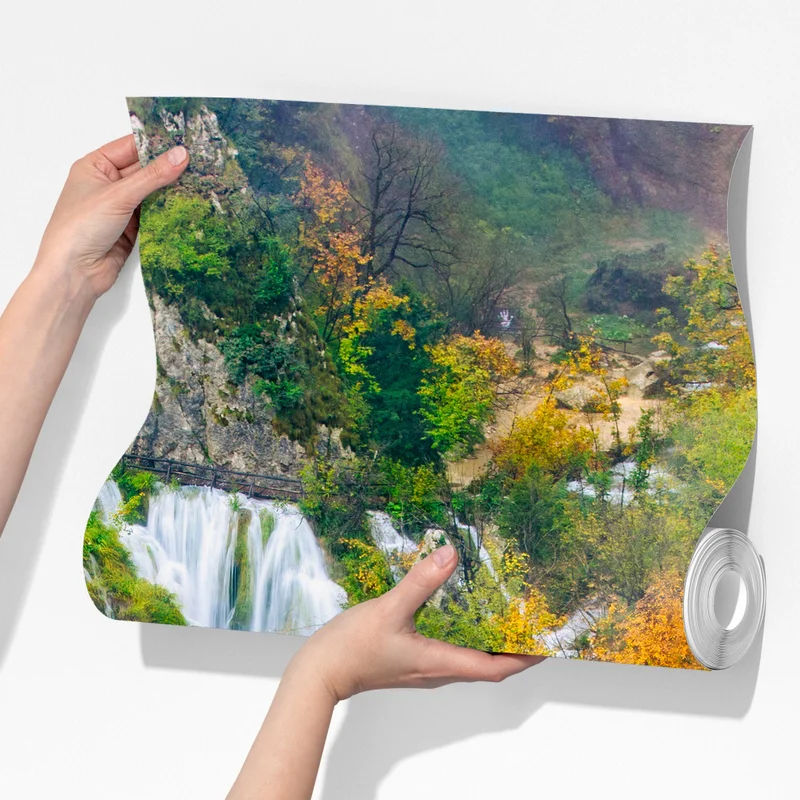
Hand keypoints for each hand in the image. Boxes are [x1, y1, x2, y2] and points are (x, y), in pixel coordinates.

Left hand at [33, 134, 188, 300]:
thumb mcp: (119, 195)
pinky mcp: (132, 228)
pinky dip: (169, 212)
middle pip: (144, 170)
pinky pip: (155, 215)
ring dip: (171, 192)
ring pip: (152, 194)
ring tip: (200, 182)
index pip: (131, 147)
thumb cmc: (81, 227)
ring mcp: (120, 207)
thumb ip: (153, 176)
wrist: (74, 272)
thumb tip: (181, 155)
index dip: (157, 144)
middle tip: (199, 163)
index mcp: (95, 166)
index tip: (185, 142)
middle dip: (168, 169)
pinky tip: (188, 206)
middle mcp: (108, 184)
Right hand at [290, 545, 543, 702]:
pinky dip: (467, 637)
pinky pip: (451, 652)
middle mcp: (437, 670)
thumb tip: (450, 555)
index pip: (495, 668)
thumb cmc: (352, 648)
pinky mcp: (412, 661)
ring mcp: (424, 668)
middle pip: (488, 665)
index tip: (547, 644)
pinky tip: (462, 615)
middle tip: (532, 625)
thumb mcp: (389, 609)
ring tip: (506, 617)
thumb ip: (421, 582)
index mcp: (439, 663)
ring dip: (491, 643)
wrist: (320, 673)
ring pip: (470, 659)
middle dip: (514, 648)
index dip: (524, 657)